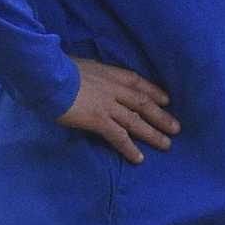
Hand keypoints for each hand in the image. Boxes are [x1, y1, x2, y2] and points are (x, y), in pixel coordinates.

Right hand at [56, 59, 178, 164]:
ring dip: (153, 134)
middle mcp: (114, 89)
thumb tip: (93, 79)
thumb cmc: (58, 68)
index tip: (166, 100)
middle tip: (176, 128)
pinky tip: (138, 159)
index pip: (138, 82)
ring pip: (136, 122)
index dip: (154, 92)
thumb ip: (93, 75)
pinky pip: (118, 136)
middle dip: (161, 116)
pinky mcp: (98, 120)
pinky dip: (129, 148)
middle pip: (144, 104)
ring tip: (166, 145)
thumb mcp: (82, 65)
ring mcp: (108, 105)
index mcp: (110, 74)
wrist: (48, 75)